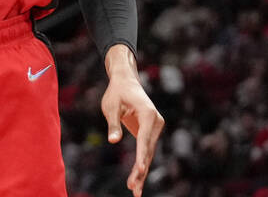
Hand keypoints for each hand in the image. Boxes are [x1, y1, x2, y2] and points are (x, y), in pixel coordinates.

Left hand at [101, 47, 164, 196]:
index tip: (140, 170)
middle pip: (148, 150)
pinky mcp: (151, 132)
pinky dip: (141, 164)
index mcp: (148, 114)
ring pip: (148, 153)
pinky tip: (136, 179)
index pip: (144, 139)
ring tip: (134, 190)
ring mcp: (155, 128)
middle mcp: (156, 122)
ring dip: (141, 171)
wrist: (126, 81)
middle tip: (134, 189)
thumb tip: (113, 141)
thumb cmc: (116, 92)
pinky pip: (146, 150)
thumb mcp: (110, 106)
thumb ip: (113, 123)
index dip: (141, 155)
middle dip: (141, 170)